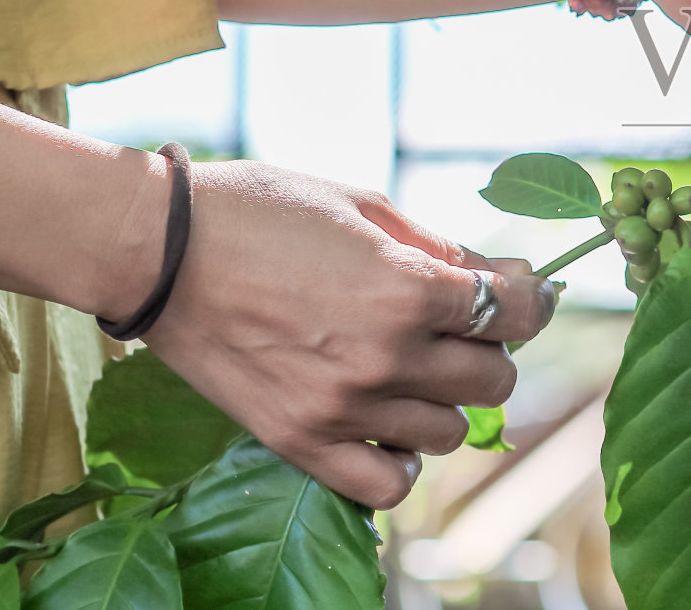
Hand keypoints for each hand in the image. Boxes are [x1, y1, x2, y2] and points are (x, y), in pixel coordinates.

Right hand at [138, 159, 554, 508]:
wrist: (157, 250)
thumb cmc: (263, 211)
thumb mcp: (365, 206)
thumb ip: (441, 248)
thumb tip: (504, 275)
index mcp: (407, 290)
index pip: (514, 312)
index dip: (533, 298)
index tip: (527, 291)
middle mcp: (386, 357)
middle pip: (495, 378)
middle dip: (489, 346)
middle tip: (458, 324)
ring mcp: (343, 408)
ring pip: (451, 432)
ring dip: (447, 400)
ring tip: (415, 367)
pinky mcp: (299, 442)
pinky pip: (388, 485)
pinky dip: (401, 459)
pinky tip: (389, 422)